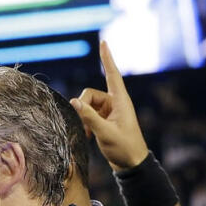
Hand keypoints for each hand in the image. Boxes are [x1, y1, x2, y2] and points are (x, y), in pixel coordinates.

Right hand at [71, 41, 151, 171]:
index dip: (107, 58)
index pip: (112, 74)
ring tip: (89, 133)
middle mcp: (115, 102)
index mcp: (120, 101)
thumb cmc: (123, 147)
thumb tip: (74, 101)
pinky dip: (86, 123)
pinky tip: (89, 135)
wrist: (131, 163)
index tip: (104, 42)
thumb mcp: (105, 132)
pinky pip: (89, 113)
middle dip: (83, 107)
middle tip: (85, 126)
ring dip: (84, 117)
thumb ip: (89, 116)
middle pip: (90, 93)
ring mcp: (109, 110)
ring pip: (87, 104)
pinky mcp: (105, 119)